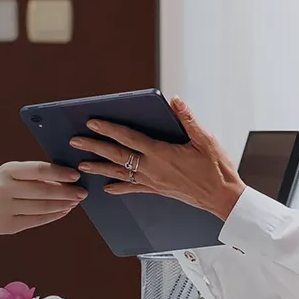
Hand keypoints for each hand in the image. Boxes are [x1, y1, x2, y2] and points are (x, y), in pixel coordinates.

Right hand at [0, 160, 86, 235]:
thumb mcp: (10, 173)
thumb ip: (33, 174)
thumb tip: (65, 178)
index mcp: (8, 171)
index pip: (39, 170)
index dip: (60, 173)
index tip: (76, 176)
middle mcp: (6, 189)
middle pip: (43, 191)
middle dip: (67, 192)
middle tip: (82, 192)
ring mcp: (7, 209)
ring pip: (42, 207)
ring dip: (63, 204)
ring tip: (74, 202)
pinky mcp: (10, 225)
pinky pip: (37, 220)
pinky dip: (53, 216)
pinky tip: (63, 211)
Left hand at [70, 97, 245, 218]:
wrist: (222, 197)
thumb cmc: (216, 168)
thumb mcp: (205, 139)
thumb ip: (187, 119)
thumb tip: (174, 100)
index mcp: (161, 152)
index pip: (128, 138)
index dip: (109, 129)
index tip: (92, 122)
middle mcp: (152, 168)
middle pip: (116, 155)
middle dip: (94, 147)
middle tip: (75, 141)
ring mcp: (152, 181)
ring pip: (119, 173)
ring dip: (99, 168)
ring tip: (81, 165)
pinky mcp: (157, 190)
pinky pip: (132, 189)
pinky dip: (118, 187)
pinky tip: (106, 188)